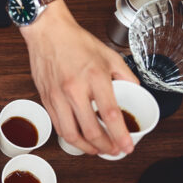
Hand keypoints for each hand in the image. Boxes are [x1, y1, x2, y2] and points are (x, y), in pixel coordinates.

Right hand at [21, 4, 138, 155]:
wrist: (48, 32)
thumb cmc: (76, 42)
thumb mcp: (109, 55)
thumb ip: (126, 76)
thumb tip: (136, 92)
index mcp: (95, 77)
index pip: (110, 114)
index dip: (120, 135)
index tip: (127, 147)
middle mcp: (74, 89)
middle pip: (91, 130)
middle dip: (105, 147)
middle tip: (114, 151)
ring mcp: (57, 96)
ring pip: (71, 134)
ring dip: (86, 148)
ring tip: (97, 149)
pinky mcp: (45, 98)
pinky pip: (58, 126)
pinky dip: (70, 137)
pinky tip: (80, 138)